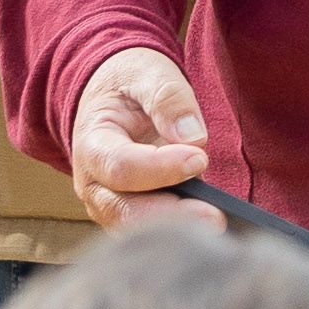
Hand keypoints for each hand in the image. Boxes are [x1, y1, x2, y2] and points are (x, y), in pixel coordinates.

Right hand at [69, 46, 219, 230]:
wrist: (112, 98)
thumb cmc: (128, 86)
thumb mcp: (146, 74)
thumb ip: (167, 99)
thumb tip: (193, 137)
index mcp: (93, 144)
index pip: (121, 166)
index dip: (160, 167)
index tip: (199, 159)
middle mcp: (95, 184)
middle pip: (124, 213)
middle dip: (170, 217)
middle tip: (213, 218)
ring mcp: (112, 205)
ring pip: (138, 232)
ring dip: (177, 231)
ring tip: (216, 226)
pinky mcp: (134, 215)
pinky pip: (153, 234)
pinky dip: (179, 234)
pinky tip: (210, 229)